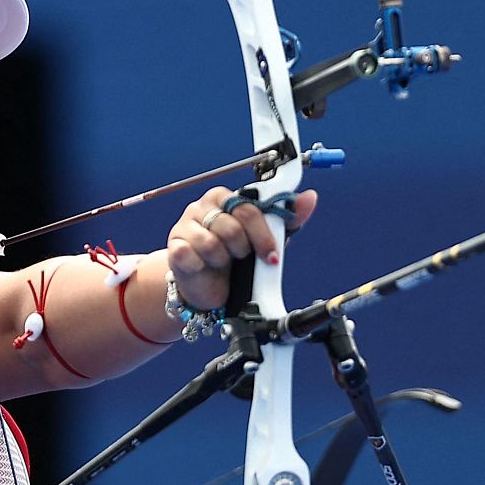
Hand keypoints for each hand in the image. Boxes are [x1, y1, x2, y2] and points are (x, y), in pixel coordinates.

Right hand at [166, 187, 317, 309]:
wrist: (206, 287)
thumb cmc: (234, 259)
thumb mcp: (264, 240)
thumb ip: (285, 219)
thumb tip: (309, 198)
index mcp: (227, 199)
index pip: (250, 208)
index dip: (263, 234)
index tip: (270, 254)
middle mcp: (204, 207)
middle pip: (232, 226)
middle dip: (243, 249)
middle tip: (242, 257)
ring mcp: (186, 224)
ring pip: (213, 244)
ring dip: (223, 260)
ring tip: (222, 262)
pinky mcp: (174, 245)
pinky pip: (191, 254)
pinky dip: (203, 266)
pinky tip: (204, 267)